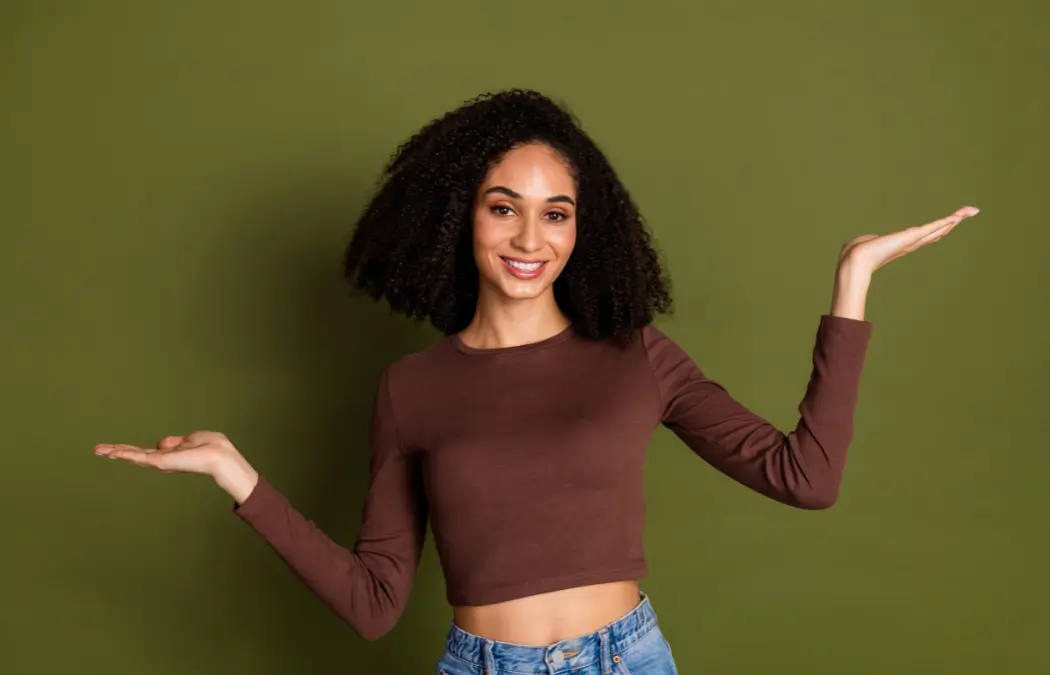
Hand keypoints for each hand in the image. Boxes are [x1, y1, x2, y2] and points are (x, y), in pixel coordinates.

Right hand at [94, 430, 236, 476]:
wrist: (220, 455)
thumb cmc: (212, 447)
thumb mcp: (191, 439)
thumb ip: (176, 442)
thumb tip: (161, 443)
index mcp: (170, 454)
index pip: (145, 452)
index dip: (130, 450)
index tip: (114, 449)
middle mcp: (163, 460)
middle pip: (135, 455)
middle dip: (116, 451)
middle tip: (97, 449)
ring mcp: (161, 461)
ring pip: (133, 456)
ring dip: (115, 452)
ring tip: (98, 450)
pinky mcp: (161, 461)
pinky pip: (139, 457)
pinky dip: (125, 454)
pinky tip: (112, 452)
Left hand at [838, 205, 979, 274]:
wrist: (857, 259)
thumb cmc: (857, 253)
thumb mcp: (866, 243)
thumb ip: (868, 241)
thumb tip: (861, 243)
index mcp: (904, 243)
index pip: (926, 234)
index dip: (939, 228)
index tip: (950, 222)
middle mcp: (912, 243)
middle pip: (939, 230)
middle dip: (954, 221)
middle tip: (970, 212)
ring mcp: (914, 240)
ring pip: (940, 227)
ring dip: (956, 218)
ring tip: (971, 210)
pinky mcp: (913, 236)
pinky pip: (934, 227)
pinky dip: (947, 221)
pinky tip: (959, 216)